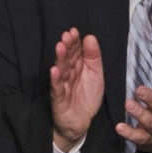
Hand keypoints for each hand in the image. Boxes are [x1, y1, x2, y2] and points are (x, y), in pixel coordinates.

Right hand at [50, 28, 104, 151]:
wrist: (81, 121)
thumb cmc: (87, 96)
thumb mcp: (96, 74)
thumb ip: (93, 57)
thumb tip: (90, 37)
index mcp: (77, 67)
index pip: (75, 52)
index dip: (75, 42)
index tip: (74, 31)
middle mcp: (68, 74)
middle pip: (67, 59)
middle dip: (67, 47)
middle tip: (67, 35)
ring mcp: (62, 86)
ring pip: (61, 71)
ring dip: (60, 59)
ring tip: (60, 47)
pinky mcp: (58, 99)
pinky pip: (57, 89)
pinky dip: (55, 80)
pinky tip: (54, 70)